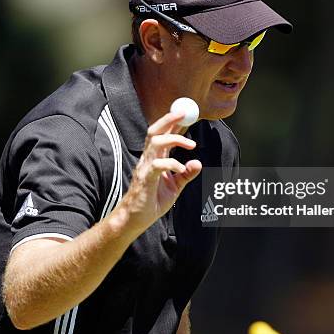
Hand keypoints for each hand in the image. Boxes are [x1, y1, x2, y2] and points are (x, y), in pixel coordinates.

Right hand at [121, 112, 201, 233]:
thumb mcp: (175, 187)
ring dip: (174, 139)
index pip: (162, 135)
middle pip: (155, 131)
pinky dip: (172, 164)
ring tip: (191, 145)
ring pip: (155, 143)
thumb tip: (198, 163)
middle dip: (168, 120)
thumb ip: (186, 174)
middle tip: (184, 114)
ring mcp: (145, 167)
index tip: (186, 114)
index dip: (173, 123)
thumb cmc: (152, 201)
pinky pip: (157, 165)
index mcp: (154, 158)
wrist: (136, 219)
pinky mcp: (145, 179)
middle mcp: (147, 159)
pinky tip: (182, 169)